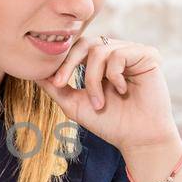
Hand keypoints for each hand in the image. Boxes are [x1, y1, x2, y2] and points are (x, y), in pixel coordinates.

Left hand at [35, 35, 180, 153]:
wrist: (138, 139)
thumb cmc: (110, 123)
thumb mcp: (75, 105)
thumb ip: (56, 88)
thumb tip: (33, 73)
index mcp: (101, 63)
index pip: (76, 49)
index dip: (62, 61)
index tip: (55, 82)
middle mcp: (116, 53)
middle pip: (85, 42)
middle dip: (69, 63)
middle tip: (61, 84)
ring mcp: (132, 53)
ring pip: (99, 50)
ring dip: (93, 79)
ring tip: (99, 103)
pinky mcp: (147, 55)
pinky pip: (119, 54)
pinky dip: (114, 76)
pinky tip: (121, 91)